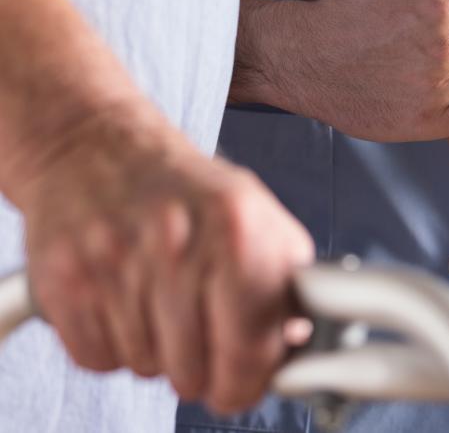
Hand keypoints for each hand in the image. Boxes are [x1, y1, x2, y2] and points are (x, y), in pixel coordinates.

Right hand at [10, 103, 314, 413]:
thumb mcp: (259, 218)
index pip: (250, 347)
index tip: (243, 386)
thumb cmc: (187, 189)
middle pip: (193, 371)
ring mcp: (115, 260)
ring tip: (160, 305)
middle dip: (202, 369)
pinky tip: (124, 306)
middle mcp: (176, 242)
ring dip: (157, 353)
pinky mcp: (64, 278)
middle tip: (202, 341)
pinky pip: (97, 359)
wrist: (99, 146)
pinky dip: (112, 347)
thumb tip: (301, 350)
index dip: (248, 382)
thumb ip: (286, 285)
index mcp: (238, 229)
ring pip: (146, 367)